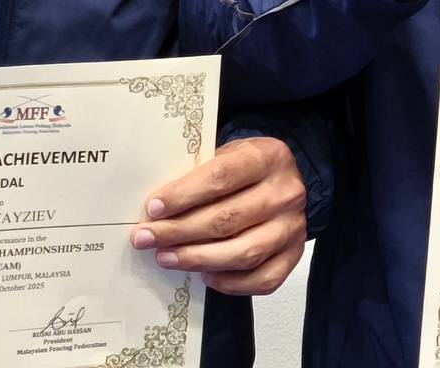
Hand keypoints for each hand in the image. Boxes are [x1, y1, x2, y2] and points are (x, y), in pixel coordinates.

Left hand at [130, 135, 306, 295]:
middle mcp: (286, 193)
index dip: (184, 195)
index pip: (222, 177)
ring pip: (243, 253)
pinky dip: (229, 282)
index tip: (153, 209)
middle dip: (179, 231)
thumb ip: (199, 177)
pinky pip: (261, 279)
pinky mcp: (294, 256)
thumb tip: (156, 211)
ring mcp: (293, 227)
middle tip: (145, 238)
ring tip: (166, 257)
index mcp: (269, 157)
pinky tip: (204, 275)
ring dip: (197, 259)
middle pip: (227, 218)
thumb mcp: (227, 157)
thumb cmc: (247, 171)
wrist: (285, 183)